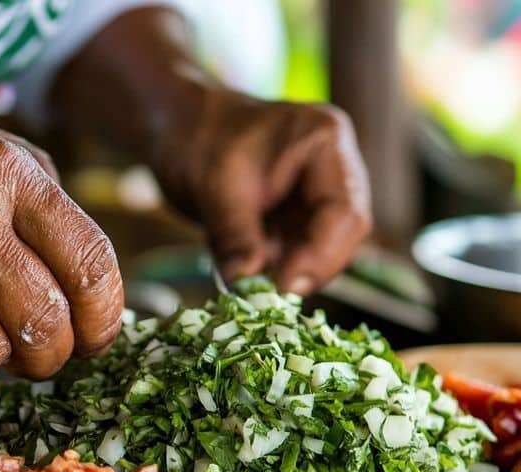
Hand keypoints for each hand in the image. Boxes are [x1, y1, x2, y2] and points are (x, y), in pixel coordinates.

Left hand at [153, 90, 370, 294]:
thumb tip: (247, 284)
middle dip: (309, 268)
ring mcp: (315, 195)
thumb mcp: (212, 186)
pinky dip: (275, 272)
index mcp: (325, 141)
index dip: (322, 255)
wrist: (175, 127)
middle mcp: (332, 168)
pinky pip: (296, 254)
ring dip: (290, 274)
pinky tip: (248, 276)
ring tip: (253, 286)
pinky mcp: (294, 218)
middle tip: (269, 295)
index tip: (284, 286)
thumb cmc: (195, 138)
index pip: (345, 211)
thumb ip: (235, 236)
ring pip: (321, 250)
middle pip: (343, 234)